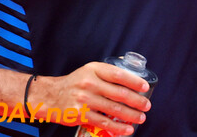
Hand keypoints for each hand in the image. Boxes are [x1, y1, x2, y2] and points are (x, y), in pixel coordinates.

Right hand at [31, 61, 150, 135]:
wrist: (50, 96)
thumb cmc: (75, 83)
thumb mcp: (89, 70)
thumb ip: (107, 71)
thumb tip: (130, 67)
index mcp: (93, 69)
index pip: (118, 74)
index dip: (134, 81)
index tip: (145, 87)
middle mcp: (89, 83)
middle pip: (119, 93)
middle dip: (137, 101)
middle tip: (147, 106)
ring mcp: (84, 99)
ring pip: (113, 109)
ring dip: (131, 115)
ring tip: (141, 118)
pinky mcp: (80, 114)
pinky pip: (103, 122)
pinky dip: (118, 127)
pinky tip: (127, 129)